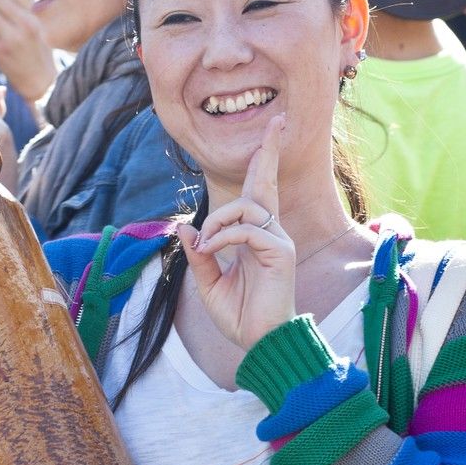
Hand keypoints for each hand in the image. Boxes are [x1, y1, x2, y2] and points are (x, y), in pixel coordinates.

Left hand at [180, 115, 295, 350]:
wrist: (259, 342)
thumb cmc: (240, 316)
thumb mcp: (209, 284)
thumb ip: (200, 256)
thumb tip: (185, 230)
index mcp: (253, 237)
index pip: (257, 194)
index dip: (262, 164)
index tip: (269, 135)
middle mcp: (269, 234)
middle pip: (266, 184)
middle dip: (269, 151)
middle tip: (278, 122)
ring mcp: (277, 242)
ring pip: (247, 206)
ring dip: (218, 220)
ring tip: (207, 244)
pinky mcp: (280, 253)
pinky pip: (249, 230)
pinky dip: (224, 236)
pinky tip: (213, 251)